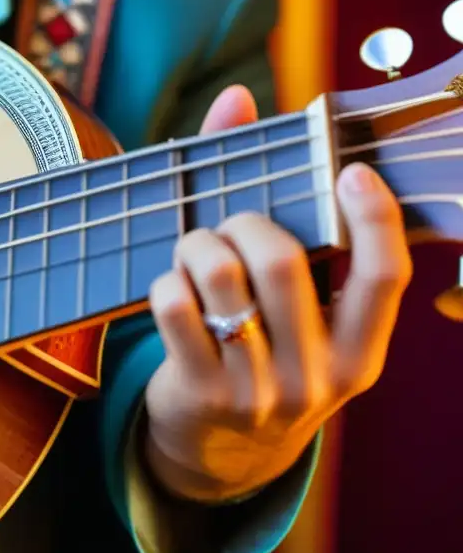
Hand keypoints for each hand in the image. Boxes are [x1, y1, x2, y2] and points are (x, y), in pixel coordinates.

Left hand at [144, 85, 411, 503]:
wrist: (221, 455)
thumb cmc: (264, 359)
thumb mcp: (296, 314)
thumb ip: (282, 210)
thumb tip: (237, 96)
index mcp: (361, 353)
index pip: (385, 277)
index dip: (373, 217)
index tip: (349, 171)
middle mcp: (318, 377)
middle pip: (283, 264)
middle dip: (247, 223)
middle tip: (233, 224)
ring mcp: (257, 392)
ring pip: (222, 280)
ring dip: (198, 246)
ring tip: (196, 251)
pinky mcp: (200, 394)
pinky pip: (174, 309)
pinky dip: (166, 282)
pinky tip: (172, 289)